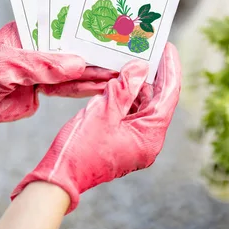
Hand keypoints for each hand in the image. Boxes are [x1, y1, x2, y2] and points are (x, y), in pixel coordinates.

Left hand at [0, 22, 116, 147]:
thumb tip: (80, 64)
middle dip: (95, 52)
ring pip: (74, 69)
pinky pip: (68, 87)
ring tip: (119, 72)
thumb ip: (45, 66)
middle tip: (121, 54)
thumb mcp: (10, 66)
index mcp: (29, 31)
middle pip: (73, 48)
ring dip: (95, 73)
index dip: (84, 28)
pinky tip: (103, 86)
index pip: (62, 25)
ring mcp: (43, 68)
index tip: (107, 29)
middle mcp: (40, 47)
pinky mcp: (45, 88)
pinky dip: (85, 88)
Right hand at [11, 43, 180, 213]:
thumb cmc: (79, 149)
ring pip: (143, 106)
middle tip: (151, 49)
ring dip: (138, 84)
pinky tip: (120, 80)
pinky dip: (126, 97)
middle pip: (158, 100)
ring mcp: (136, 143)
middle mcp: (148, 141)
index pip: (168, 96)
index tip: (168, 48)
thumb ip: (125, 88)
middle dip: (154, 74)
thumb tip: (141, 67)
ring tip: (134, 59)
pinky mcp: (123, 142)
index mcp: (150, 136)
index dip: (170, 69)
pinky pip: (130, 114)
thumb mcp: (103, 112)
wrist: (58, 180)